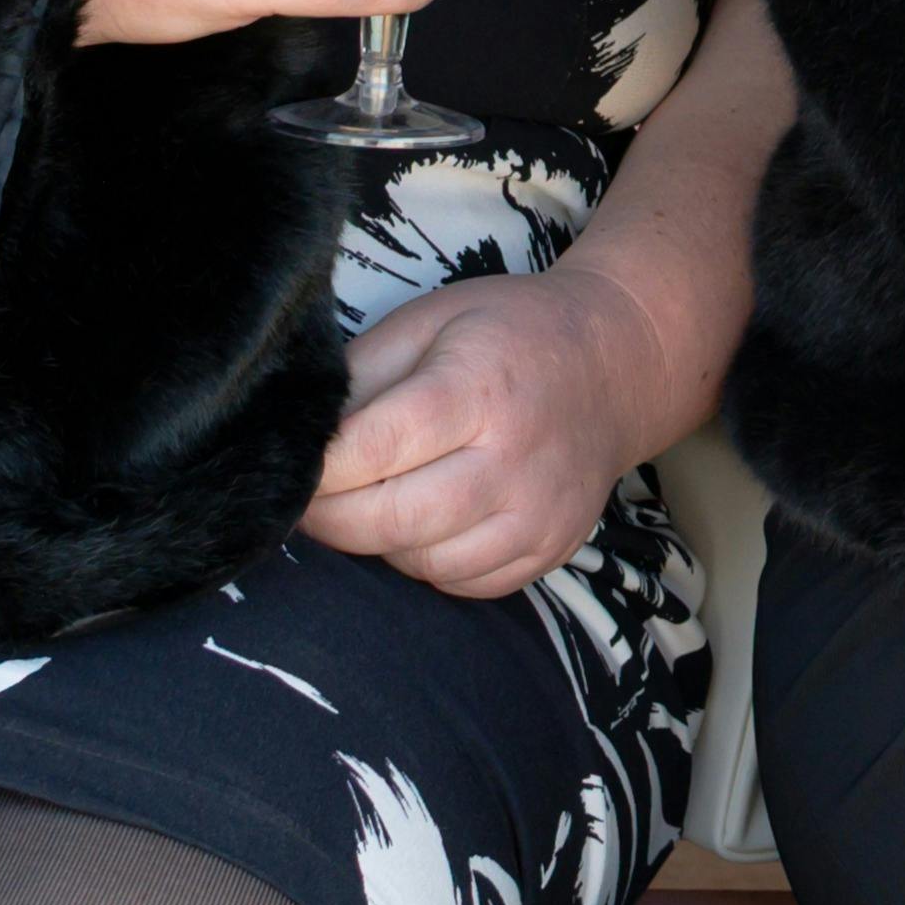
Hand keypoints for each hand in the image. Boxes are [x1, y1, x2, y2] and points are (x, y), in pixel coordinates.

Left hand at [304, 264, 705, 601]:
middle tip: (305, 502)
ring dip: (380, 542)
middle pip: (393, 519)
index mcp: (479, 388)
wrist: (618, 361)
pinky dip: (429, 563)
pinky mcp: (552, 548)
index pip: (373, 451)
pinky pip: (465, 584)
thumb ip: (361, 373)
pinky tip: (425, 523)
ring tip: (372, 504)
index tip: (286, 472)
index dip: (316, 472)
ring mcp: (540, 512)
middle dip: (330, 518)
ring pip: (425, 562)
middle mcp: (516, 458)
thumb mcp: (430, 320)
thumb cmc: (510, 333)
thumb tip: (298, 435)